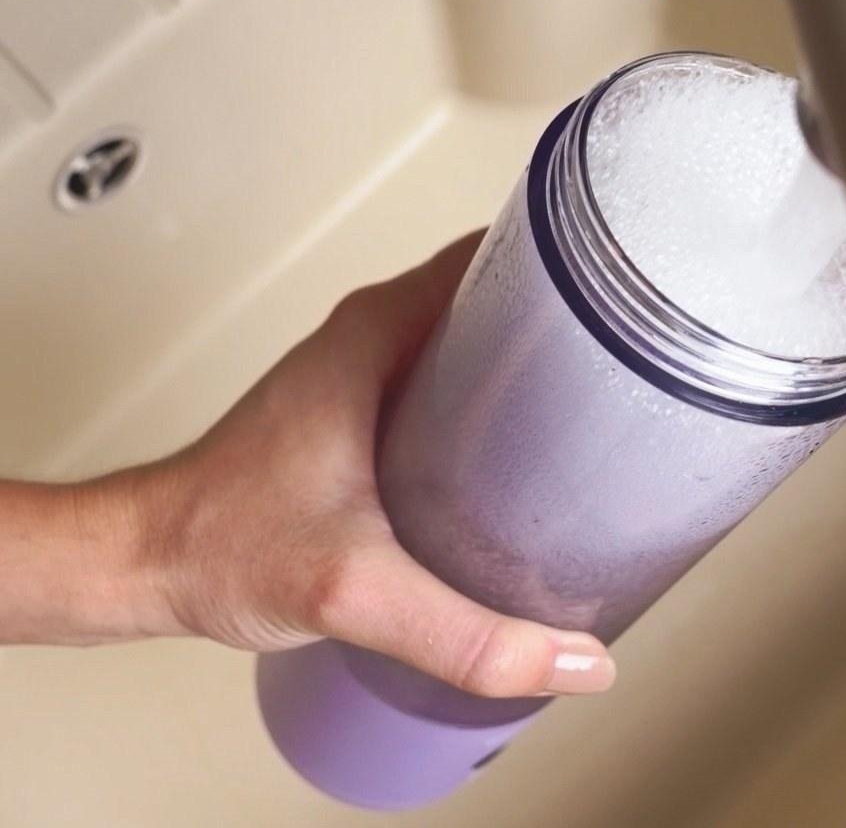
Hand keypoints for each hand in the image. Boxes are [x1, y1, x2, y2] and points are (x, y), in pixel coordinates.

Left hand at [0, 236, 615, 699]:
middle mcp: (373, 333)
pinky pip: (446, 377)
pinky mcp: (360, 407)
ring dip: (528, 365)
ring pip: (469, 338)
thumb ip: (466, 632)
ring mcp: (365, 367)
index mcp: (377, 331)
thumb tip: (576, 658)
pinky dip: (490, 400)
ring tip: (592, 416)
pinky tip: (517, 461)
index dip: (565, 272)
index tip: (624, 305)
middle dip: (564, 328)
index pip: (492, 258)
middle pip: (493, 296)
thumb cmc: (221, 544)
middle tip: (626, 376)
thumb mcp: (355, 591)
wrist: (149, 561)